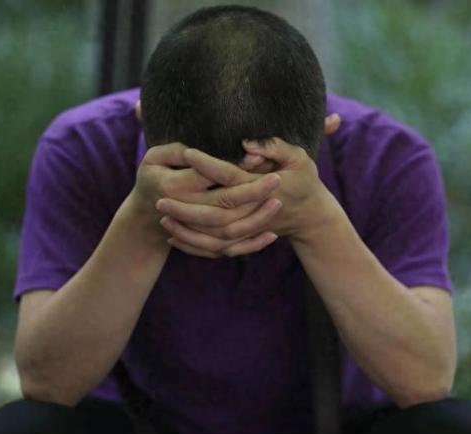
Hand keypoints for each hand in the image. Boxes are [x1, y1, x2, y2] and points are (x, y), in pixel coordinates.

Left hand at [157, 138, 337, 254]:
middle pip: (216, 215)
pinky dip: (193, 247)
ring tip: (162, 218)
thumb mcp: (298, 157)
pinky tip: (172, 238)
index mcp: (266, 189)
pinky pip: (215, 250)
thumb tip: (246, 145)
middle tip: (160, 198)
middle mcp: (255, 213)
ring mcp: (248, 231)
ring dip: (186, 231)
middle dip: (186, 208)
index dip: (207, 165)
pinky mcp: (243, 242)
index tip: (187, 153)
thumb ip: (274, 147)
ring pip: (213, 238)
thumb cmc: (303, 180)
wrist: (310, 215)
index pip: (231, 177)